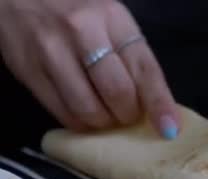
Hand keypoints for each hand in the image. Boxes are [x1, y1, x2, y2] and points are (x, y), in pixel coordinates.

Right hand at [0, 0, 179, 138]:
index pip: (144, 68)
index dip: (160, 103)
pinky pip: (62, 112)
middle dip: (128, 115)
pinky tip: (84, 116)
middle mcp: (82, 31)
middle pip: (117, 92)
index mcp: (113, 17)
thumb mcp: (110, 20)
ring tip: (106, 116)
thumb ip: (131, 56)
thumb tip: (154, 104)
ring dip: (103, 123)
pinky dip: (79, 123)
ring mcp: (51, 51)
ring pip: (88, 108)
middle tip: (128, 115)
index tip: (170, 129)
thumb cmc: (75, 9)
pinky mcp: (28, 71)